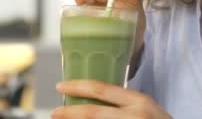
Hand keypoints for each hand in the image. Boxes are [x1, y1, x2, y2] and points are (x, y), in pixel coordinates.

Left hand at [52, 80, 171, 118]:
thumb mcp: (147, 108)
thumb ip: (125, 103)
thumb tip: (93, 98)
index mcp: (139, 102)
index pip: (101, 89)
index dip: (77, 86)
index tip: (61, 86)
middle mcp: (134, 116)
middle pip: (92, 112)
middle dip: (68, 113)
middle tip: (54, 113)